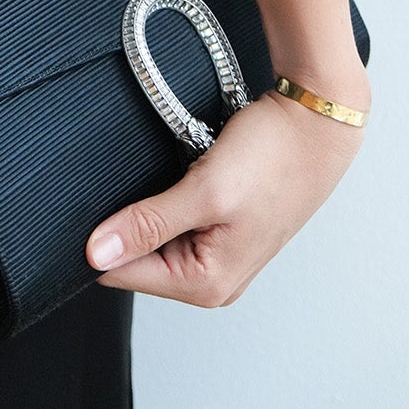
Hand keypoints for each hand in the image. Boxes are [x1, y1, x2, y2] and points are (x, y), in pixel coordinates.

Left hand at [84, 84, 366, 306]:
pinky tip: (174, 176)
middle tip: (138, 178)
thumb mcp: (205, 191)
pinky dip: (166, 200)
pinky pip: (174, 223)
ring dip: (147, 208)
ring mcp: (218, 257)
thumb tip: (94, 254)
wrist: (315, 124)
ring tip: (163, 173)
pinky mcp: (221, 230)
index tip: (93, 201)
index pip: (121, 273)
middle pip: (136, 258)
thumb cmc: (272, 157)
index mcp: (205, 284)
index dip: (99, 238)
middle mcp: (212, 281)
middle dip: (126, 221)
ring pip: (153, 238)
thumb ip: (149, 224)